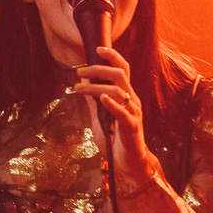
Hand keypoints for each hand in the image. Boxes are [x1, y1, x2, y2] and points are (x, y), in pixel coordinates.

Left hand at [74, 46, 155, 182]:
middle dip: (98, 68)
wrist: (128, 163)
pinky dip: (112, 104)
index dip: (112, 56)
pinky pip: (123, 112)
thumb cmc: (115, 141)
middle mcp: (132, 100)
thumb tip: (83, 85)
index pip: (123, 69)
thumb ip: (94, 103)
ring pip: (118, 90)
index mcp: (126, 96)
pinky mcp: (131, 127)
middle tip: (79, 72)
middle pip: (120, 74)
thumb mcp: (100, 119)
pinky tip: (101, 99)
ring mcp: (133, 113)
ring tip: (79, 89)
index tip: (96, 49)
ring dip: (96, 87)